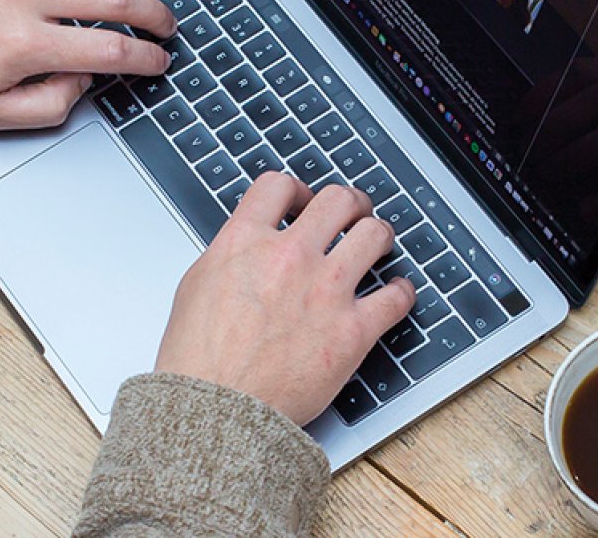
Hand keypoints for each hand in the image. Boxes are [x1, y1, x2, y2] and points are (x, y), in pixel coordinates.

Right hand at [154, 173, 415, 423]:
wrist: (216, 411)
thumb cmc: (198, 363)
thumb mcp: (195, 287)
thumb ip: (229, 256)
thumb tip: (248, 246)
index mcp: (244, 243)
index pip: (278, 185)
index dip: (296, 189)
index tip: (302, 201)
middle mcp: (289, 258)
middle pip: (336, 200)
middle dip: (348, 203)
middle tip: (351, 213)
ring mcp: (325, 292)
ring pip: (373, 235)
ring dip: (378, 235)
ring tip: (377, 242)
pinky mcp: (353, 331)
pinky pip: (396, 297)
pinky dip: (402, 291)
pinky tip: (397, 292)